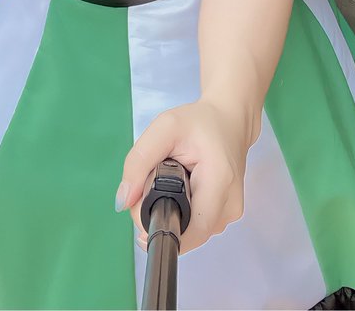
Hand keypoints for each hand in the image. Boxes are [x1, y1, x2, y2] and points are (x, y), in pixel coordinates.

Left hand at [116, 99, 249, 253]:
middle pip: (188, 234)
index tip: (144, 215)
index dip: (162, 230)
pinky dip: (184, 212)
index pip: (192, 232)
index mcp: (218, 181)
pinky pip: (199, 225)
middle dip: (161, 217)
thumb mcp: (164, 128)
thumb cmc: (200, 122)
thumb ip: (139, 161)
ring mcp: (232, 212)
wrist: (230, 119)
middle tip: (150, 188)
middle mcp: (230, 204)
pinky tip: (182, 190)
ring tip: (169, 183)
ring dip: (173, 214)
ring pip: (192, 232)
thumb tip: (123, 201)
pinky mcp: (229, 214)